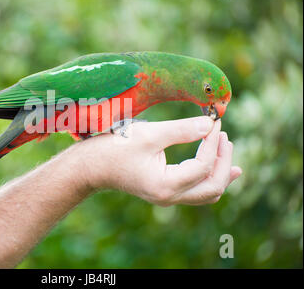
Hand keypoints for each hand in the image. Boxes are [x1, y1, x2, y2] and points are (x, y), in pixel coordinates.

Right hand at [76, 116, 241, 205]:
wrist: (90, 165)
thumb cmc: (114, 148)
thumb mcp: (149, 135)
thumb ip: (182, 130)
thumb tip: (211, 123)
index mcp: (165, 186)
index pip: (203, 166)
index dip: (212, 142)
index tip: (214, 121)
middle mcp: (169, 197)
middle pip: (213, 187)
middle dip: (223, 161)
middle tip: (224, 135)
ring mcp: (167, 197)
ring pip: (207, 192)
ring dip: (220, 171)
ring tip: (227, 148)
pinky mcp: (164, 190)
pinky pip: (197, 190)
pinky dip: (210, 177)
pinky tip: (220, 166)